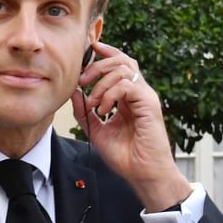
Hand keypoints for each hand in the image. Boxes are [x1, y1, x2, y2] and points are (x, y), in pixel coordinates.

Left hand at [71, 40, 191, 211]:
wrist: (141, 172)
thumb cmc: (124, 155)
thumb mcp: (95, 130)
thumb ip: (84, 111)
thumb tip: (73, 92)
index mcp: (127, 96)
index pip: (119, 64)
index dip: (105, 53)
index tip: (88, 49)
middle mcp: (138, 93)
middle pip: (122, 60)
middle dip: (97, 66)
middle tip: (81, 82)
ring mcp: (145, 97)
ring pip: (124, 69)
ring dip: (101, 83)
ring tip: (93, 103)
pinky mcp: (149, 105)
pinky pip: (128, 85)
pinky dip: (110, 94)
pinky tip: (103, 110)